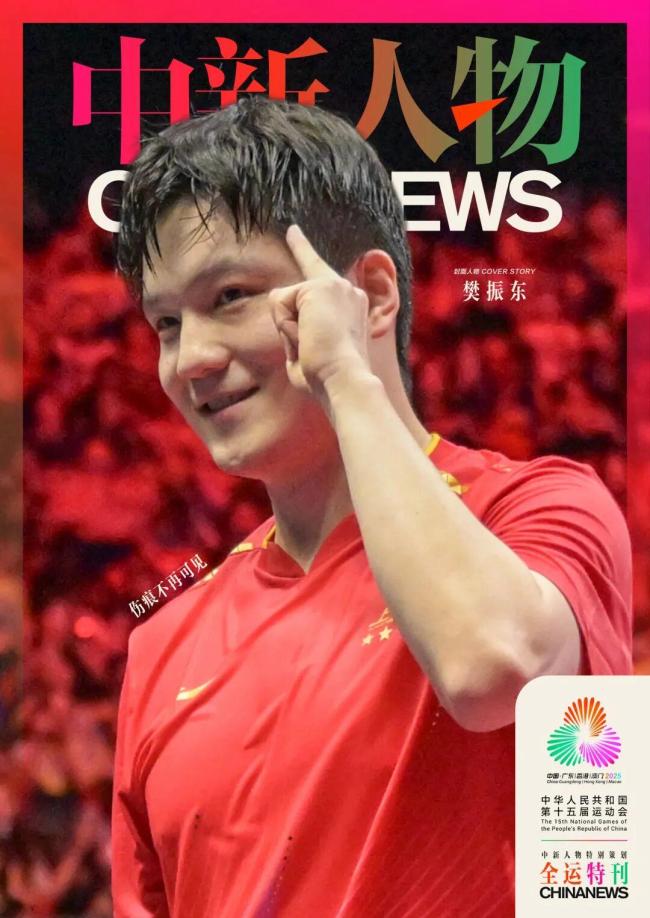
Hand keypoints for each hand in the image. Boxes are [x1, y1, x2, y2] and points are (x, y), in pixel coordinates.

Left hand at [269, 225, 371, 400]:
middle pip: (291, 296)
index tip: (292, 230)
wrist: (344, 380)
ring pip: (283, 300)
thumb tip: (278, 302)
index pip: (318, 271)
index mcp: (350, 305)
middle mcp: (347, 289)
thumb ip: (295, 328)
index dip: (302, 248)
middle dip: (288, 325)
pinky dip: (285, 325)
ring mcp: (335, 285)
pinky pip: (279, 303)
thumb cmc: (326, 378)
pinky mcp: (319, 286)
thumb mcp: (308, 350)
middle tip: (311, 347)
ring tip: (311, 344)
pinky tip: (308, 336)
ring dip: (288, 328)